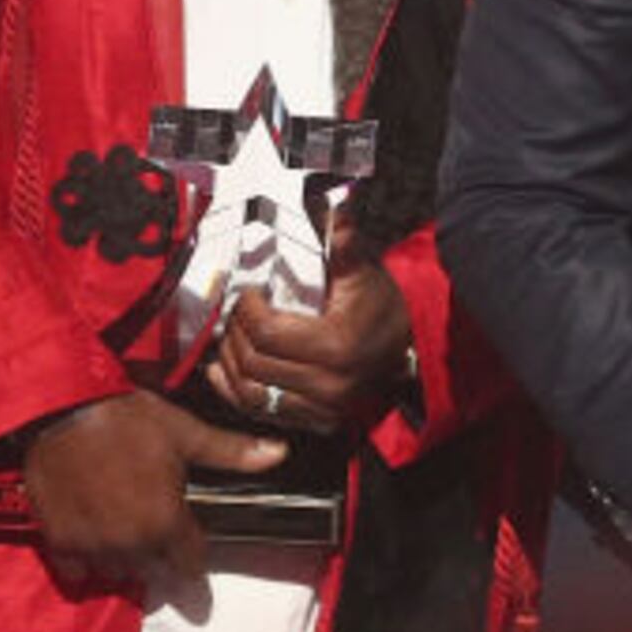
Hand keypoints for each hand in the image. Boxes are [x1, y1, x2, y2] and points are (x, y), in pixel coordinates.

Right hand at [22, 391, 287, 594]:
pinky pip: (78, 570)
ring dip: (122, 557)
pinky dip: (84, 558)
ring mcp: (93, 547)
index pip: (190, 566)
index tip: (190, 548)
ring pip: (117, 571)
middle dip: (157, 553)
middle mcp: (131, 544)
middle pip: (153, 570)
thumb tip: (279, 452)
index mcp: (166, 523)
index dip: (193, 558)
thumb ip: (231, 452)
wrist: (60, 408)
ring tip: (120, 524)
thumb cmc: (125, 418)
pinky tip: (89, 531)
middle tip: (149, 520)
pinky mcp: (58, 542)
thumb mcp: (184, 432)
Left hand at [202, 261, 413, 432]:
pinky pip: (261, 412)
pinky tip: (224, 370)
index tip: (249, 293)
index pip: (267, 331)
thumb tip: (337, 211)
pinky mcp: (315, 420)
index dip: (247, 310)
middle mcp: (329, 384)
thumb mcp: (364, 273)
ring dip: (230, 364)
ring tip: (229, 338)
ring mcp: (322, 408)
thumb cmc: (380, 307)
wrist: (407, 348)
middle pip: (254, 362)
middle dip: (235, 333)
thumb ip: (346, 246)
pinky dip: (235, 392)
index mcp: (336, 346)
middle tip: (235, 313)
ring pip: (251, 392)